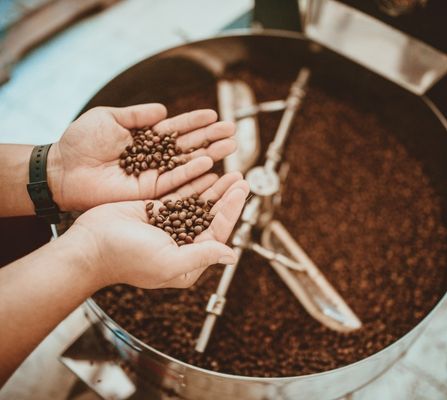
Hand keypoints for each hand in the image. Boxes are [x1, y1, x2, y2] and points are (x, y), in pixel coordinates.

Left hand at [48, 104, 235, 210]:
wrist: (63, 169)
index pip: (176, 129)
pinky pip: (175, 182)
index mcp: (145, 138)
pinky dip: (193, 174)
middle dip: (210, 138)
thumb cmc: (80, 142)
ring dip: (210, 155)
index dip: (195, 122)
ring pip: (187, 164)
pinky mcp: (149, 191)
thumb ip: (138, 115)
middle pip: (188, 147)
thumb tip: (164, 111)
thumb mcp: (109, 118)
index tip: (215, 115)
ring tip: (230, 146)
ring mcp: (153, 174)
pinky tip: (210, 164)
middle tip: (233, 132)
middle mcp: (153, 157)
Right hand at [66, 172, 248, 288]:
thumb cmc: (126, 258)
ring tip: (230, 173)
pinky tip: (206, 172)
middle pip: (211, 216)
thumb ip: (201, 256)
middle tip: (241, 179)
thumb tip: (232, 256)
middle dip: (227, 197)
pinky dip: (194, 184)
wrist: (90, 244)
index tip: (241, 192)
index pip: (217, 233)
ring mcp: (168, 225)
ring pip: (198, 204)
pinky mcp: (155, 210)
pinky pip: (180, 195)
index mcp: (187, 261)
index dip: (231, 211)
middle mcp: (181, 243)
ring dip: (214, 188)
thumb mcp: (168, 261)